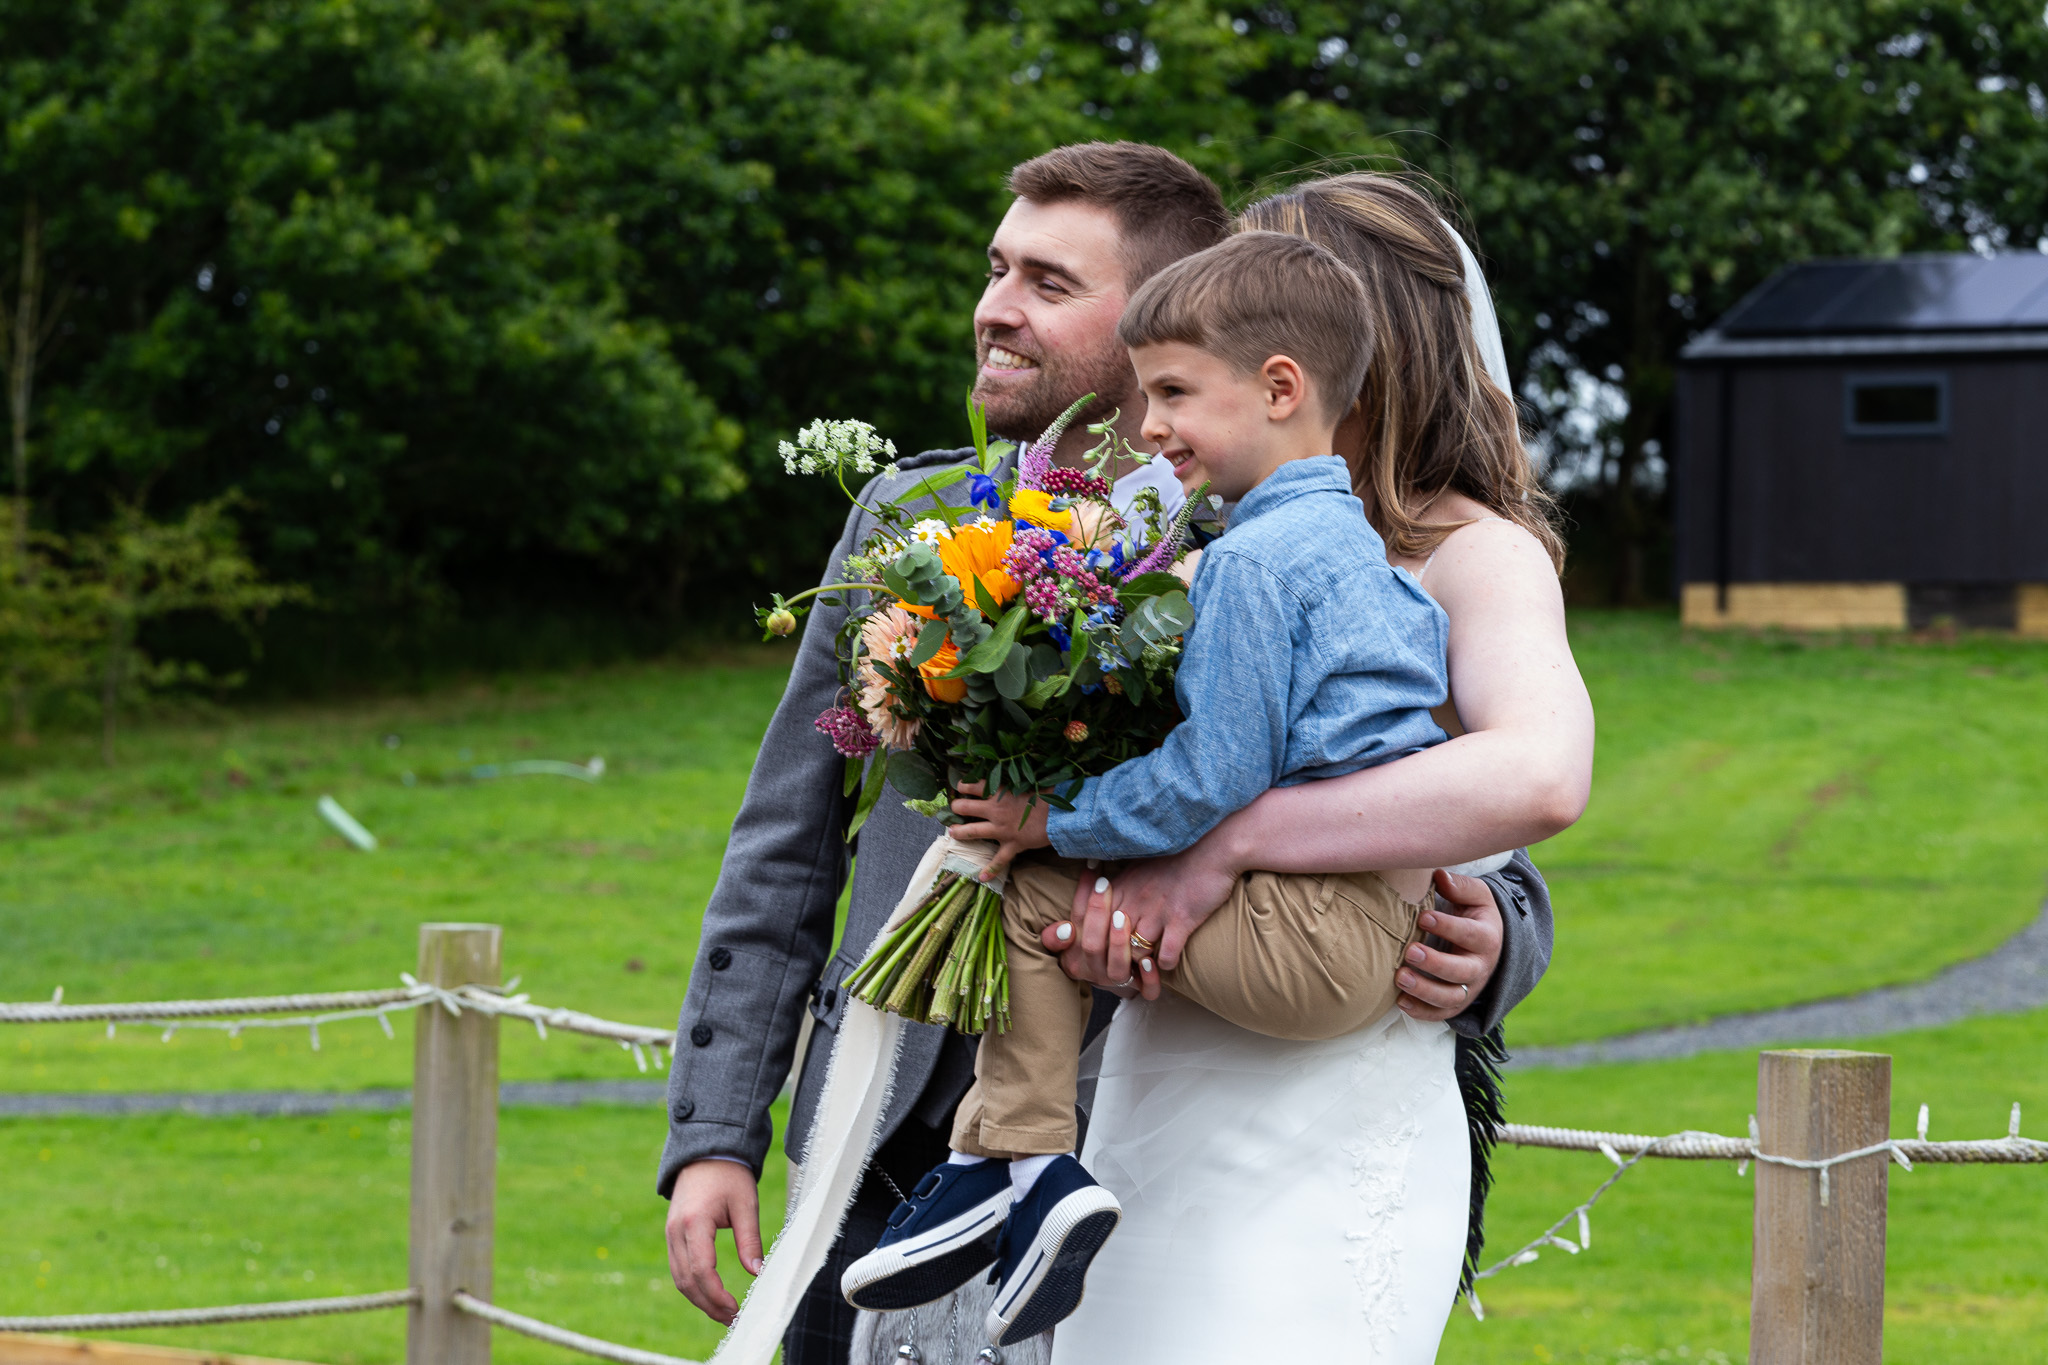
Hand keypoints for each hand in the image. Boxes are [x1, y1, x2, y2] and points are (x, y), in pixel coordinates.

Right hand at [666, 1159, 763, 1324]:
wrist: (706, 1152)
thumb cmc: (729, 1175)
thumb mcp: (746, 1204)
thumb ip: (750, 1239)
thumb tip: (757, 1272)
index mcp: (694, 1222)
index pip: (701, 1270)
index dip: (717, 1295)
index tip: (735, 1309)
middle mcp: (676, 1231)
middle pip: (686, 1280)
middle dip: (708, 1305)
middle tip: (732, 1319)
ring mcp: (670, 1234)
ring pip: (679, 1278)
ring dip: (699, 1299)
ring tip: (724, 1313)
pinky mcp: (672, 1235)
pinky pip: (678, 1268)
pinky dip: (692, 1286)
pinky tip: (711, 1295)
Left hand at [947, 781, 1050, 879]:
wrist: (1060, 814)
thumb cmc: (1047, 795)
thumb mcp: (1027, 783)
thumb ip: (1013, 783)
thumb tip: (1011, 777)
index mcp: (999, 792)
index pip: (972, 785)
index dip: (962, 786)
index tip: (960, 787)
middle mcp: (995, 811)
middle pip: (965, 808)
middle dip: (956, 808)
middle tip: (954, 809)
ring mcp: (1001, 829)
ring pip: (972, 831)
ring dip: (959, 832)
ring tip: (952, 833)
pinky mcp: (1012, 844)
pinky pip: (999, 860)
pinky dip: (990, 869)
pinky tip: (981, 876)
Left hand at [1038, 846, 1240, 999]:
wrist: (1212, 847)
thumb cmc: (1176, 855)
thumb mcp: (1138, 864)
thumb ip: (1119, 882)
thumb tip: (1100, 892)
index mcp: (1120, 888)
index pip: (1094, 924)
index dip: (1096, 943)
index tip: (1101, 953)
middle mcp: (1133, 901)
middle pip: (1110, 943)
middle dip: (1114, 958)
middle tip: (1121, 967)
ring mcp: (1156, 912)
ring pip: (1135, 953)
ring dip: (1141, 963)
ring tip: (1145, 965)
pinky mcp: (1181, 921)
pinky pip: (1166, 957)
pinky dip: (1166, 965)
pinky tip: (1168, 961)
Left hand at [1395, 869, 1503, 1021]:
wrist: (1486, 942)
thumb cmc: (1473, 913)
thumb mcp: (1475, 895)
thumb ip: (1460, 885)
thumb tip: (1440, 876)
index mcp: (1486, 936)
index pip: (1470, 934)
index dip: (1448, 927)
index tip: (1423, 917)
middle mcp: (1480, 966)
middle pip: (1462, 971)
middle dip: (1436, 963)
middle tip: (1409, 952)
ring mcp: (1469, 988)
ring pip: (1451, 998)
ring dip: (1425, 991)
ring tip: (1400, 978)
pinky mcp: (1455, 1003)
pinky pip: (1441, 1014)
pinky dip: (1422, 1012)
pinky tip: (1401, 1002)